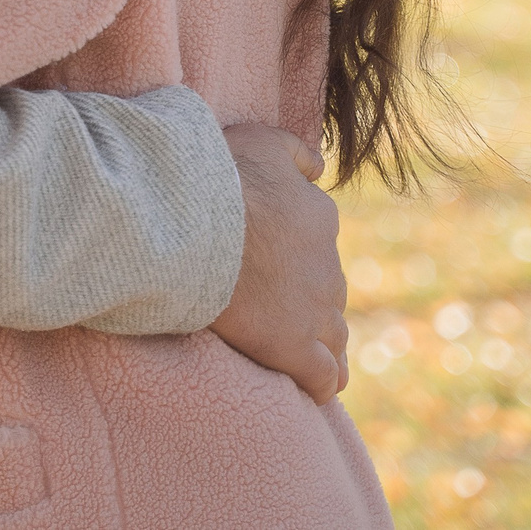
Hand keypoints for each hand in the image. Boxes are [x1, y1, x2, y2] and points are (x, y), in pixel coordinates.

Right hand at [211, 123, 349, 404]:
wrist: (196, 222)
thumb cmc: (221, 176)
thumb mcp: (263, 140)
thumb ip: (296, 153)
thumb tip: (319, 168)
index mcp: (320, 218)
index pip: (321, 245)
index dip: (299, 258)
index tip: (275, 265)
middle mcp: (328, 266)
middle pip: (328, 292)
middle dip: (311, 303)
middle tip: (279, 312)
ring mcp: (315, 311)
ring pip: (334, 335)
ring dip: (323, 345)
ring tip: (310, 359)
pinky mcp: (295, 348)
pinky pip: (323, 376)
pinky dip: (322, 383)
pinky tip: (315, 390)